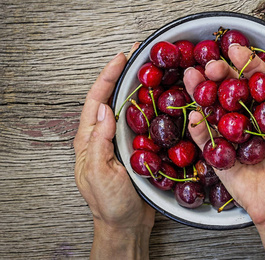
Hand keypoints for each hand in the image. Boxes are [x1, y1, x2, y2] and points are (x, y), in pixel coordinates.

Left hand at [74, 44, 153, 258]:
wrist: (126, 224)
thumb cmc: (109, 204)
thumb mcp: (99, 173)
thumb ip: (99, 142)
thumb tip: (104, 110)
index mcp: (90, 140)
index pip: (96, 101)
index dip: (107, 77)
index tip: (120, 58)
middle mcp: (104, 137)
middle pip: (112, 98)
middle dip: (122, 74)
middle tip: (138, 54)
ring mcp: (121, 142)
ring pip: (129, 108)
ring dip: (138, 87)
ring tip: (150, 70)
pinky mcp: (137, 149)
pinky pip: (143, 123)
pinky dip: (150, 107)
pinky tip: (161, 100)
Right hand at [184, 44, 264, 258]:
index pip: (257, 81)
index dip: (247, 64)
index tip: (235, 50)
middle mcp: (249, 119)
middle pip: (231, 90)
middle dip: (220, 75)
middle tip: (212, 66)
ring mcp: (233, 135)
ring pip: (214, 109)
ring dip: (201, 92)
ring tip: (192, 77)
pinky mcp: (219, 154)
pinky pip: (205, 137)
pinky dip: (198, 126)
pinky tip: (194, 112)